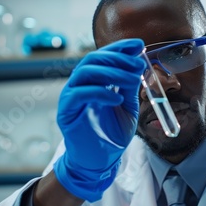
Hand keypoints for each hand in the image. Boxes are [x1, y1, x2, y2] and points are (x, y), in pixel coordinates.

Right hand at [53, 39, 145, 201]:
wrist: (100, 160)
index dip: (120, 48)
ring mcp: (71, 96)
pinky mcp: (66, 111)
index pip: (104, 57)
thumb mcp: (128, 107)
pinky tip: (116, 99)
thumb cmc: (112, 134)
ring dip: (111, 72)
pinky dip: (100, 92)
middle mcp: (81, 84)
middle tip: (137, 64)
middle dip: (118, 58)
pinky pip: (79, 94)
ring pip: (85, 72)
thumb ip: (130, 87)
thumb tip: (137, 64)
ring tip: (131, 79)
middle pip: (94, 60)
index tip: (138, 44)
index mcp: (95, 81)